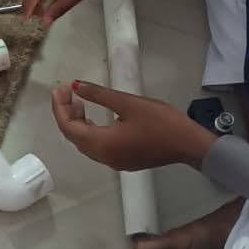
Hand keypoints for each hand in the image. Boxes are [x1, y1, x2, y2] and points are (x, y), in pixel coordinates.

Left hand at [50, 82, 215, 171]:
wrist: (188, 144)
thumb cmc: (160, 122)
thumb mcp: (127, 103)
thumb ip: (99, 95)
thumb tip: (75, 86)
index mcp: (102, 144)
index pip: (68, 127)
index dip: (60, 107)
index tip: (59, 89)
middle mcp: (104, 157)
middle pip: (74, 137)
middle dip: (66, 114)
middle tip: (66, 92)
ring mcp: (114, 161)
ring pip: (85, 143)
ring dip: (78, 123)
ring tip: (79, 102)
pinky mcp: (124, 161)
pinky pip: (97, 147)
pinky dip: (90, 131)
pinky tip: (95, 118)